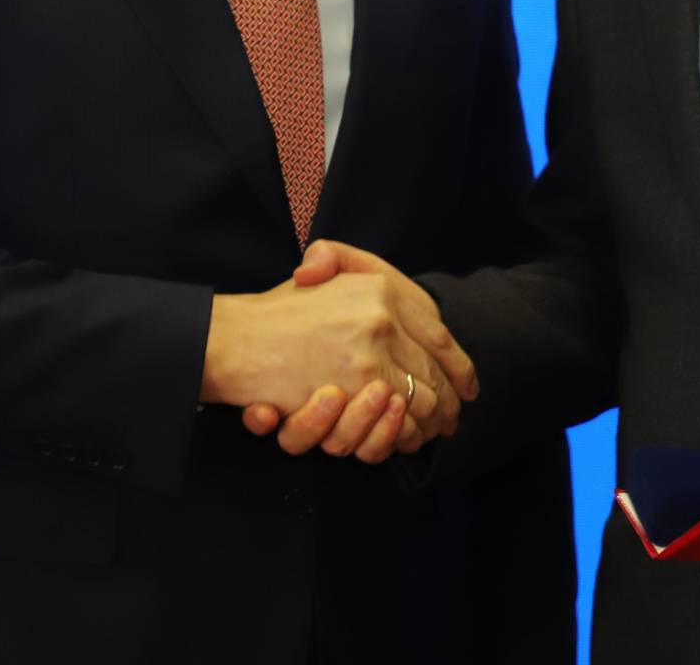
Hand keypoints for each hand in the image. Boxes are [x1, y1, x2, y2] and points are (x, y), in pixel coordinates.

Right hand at [239, 241, 476, 461]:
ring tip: (429, 432)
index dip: (457, 364)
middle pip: (433, 371)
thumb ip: (345, 262)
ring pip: (418, 399)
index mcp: (381, 289)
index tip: (467, 387)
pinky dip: (402, 433)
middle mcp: (382, 318)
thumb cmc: (276, 311)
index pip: (437, 333)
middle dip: (446, 402)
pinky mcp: (354, 388)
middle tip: (450, 420)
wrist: (232, 340)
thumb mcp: (321, 270)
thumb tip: (378, 283)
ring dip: (426, 422)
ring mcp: (370, 354)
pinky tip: (404, 436)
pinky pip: (394, 419)